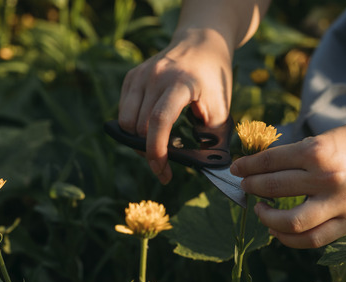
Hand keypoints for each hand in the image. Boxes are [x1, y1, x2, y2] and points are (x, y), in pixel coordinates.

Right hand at [118, 29, 232, 183]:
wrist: (202, 45)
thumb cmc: (214, 82)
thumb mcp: (221, 111)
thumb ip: (211, 139)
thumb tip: (199, 169)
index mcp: (180, 83)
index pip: (159, 120)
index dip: (157, 151)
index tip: (163, 171)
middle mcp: (155, 76)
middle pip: (139, 126)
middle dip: (149, 152)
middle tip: (164, 163)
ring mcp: (141, 75)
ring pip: (126, 122)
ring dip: (137, 141)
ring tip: (156, 145)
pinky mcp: (132, 77)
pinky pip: (123, 111)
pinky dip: (132, 126)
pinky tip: (150, 127)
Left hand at [230, 120, 345, 247]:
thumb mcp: (330, 138)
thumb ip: (301, 155)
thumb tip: (265, 169)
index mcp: (320, 151)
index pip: (271, 162)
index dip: (248, 166)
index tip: (237, 169)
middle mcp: (327, 179)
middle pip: (275, 189)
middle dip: (253, 188)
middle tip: (245, 187)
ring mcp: (339, 205)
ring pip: (290, 223)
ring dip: (267, 219)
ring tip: (261, 210)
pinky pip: (312, 240)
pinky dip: (289, 239)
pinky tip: (278, 230)